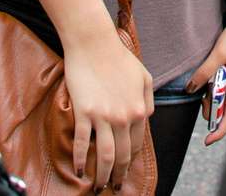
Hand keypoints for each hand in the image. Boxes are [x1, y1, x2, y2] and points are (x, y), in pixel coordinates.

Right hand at [63, 23, 153, 189]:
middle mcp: (123, 116)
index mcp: (139, 109)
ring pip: (105, 156)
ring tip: (98, 187)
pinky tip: (78, 170)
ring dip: (102, 176)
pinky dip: (80, 160)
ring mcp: (103, 116)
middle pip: (122, 155)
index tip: (124, 170)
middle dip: (118, 175)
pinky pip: (82, 144)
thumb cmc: (119, 57)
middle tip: (114, 187)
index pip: (136, 144)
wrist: (94, 43)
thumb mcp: (144, 76)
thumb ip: (148, 100)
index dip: (130, 160)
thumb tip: (146, 119)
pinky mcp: (84, 113)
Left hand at [189, 0, 225, 144]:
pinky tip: (208, 72)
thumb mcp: (220, 53)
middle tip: (201, 98)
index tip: (207, 141)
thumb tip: (190, 88)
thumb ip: (205, 72)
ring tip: (204, 80)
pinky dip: (213, 81)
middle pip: (225, 106)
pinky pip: (222, 81)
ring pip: (222, 93)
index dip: (220, 130)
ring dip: (211, 91)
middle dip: (212, 106)